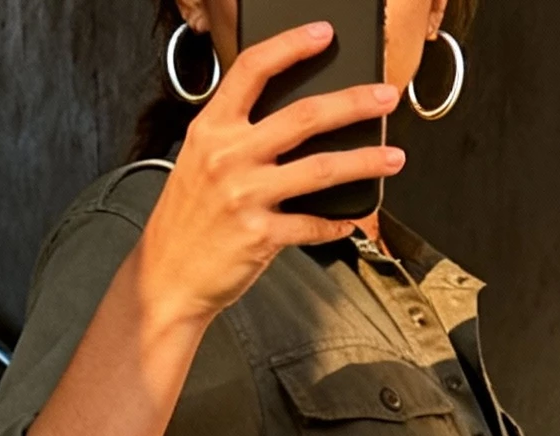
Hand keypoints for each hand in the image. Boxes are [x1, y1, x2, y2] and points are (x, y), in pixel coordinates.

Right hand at [140, 23, 403, 326]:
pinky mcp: (260, 236)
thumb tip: (292, 121)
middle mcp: (228, 156)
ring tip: (393, 157)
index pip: (253, 69)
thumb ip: (236, 136)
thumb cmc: (186, 221)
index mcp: (212, 129)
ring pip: (321, 169)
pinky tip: (352, 220)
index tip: (323, 34)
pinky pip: (312, 225)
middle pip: (304, 116)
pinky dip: (337, 223)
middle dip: (354, 103)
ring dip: (364, 162)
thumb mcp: (199, 161)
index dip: (291, 45)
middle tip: (385, 97)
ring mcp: (245, 196)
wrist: (166, 277)